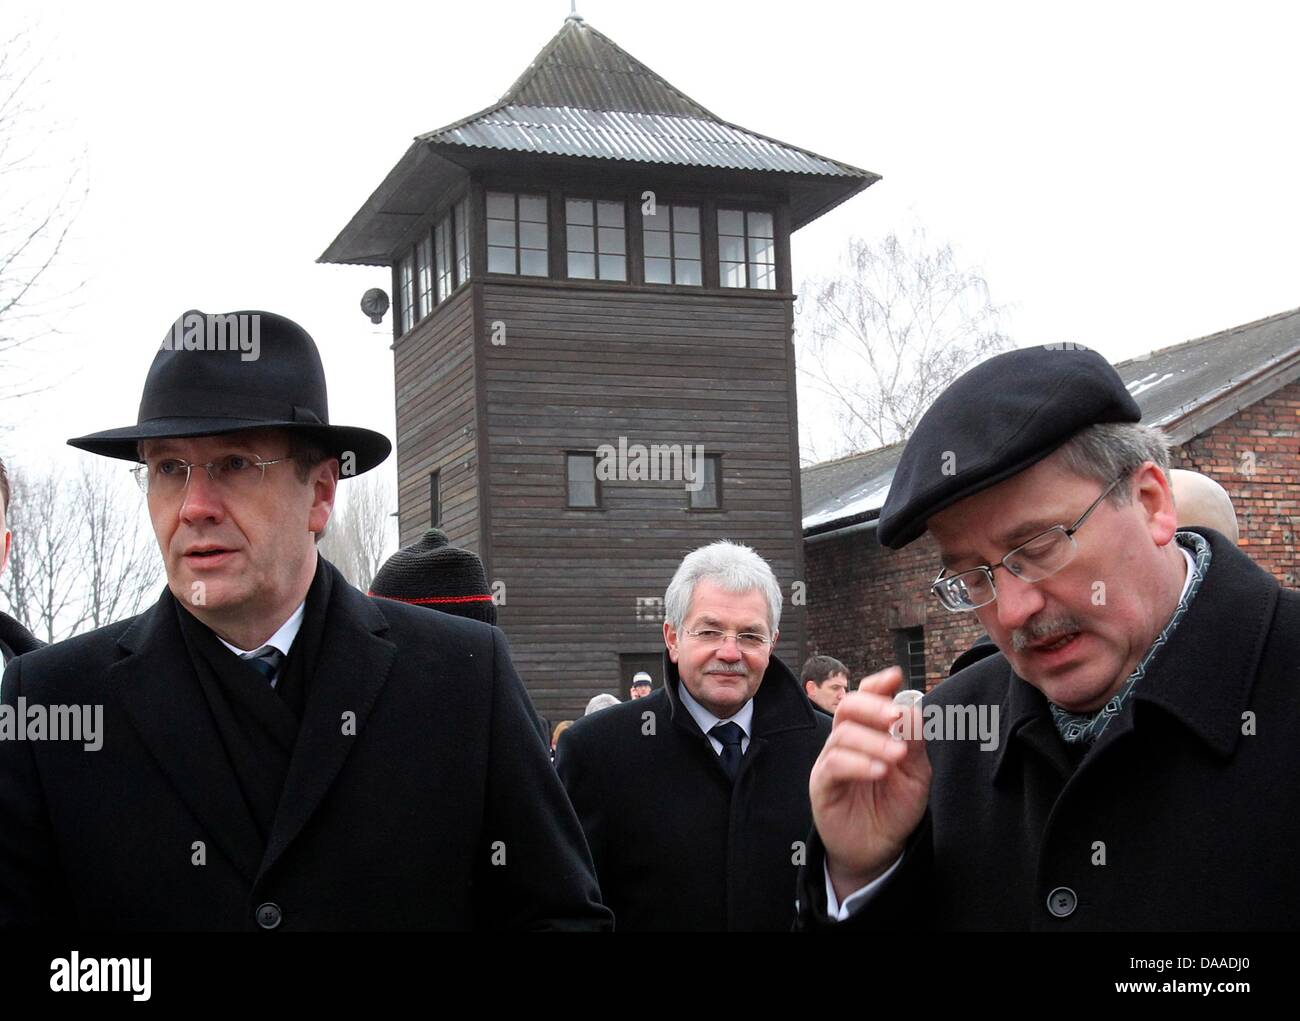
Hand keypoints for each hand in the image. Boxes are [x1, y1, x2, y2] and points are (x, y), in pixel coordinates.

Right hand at [809, 666, 931, 902]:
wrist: (879, 849)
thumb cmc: (894, 807)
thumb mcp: (916, 773)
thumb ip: (914, 742)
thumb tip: (913, 710)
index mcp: (869, 731)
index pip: (867, 697)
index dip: (878, 684)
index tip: (896, 676)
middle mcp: (846, 740)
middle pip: (849, 707)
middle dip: (874, 707)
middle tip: (897, 716)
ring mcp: (831, 761)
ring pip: (843, 734)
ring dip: (873, 741)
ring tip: (896, 756)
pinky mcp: (822, 785)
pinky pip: (835, 765)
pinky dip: (859, 763)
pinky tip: (880, 771)